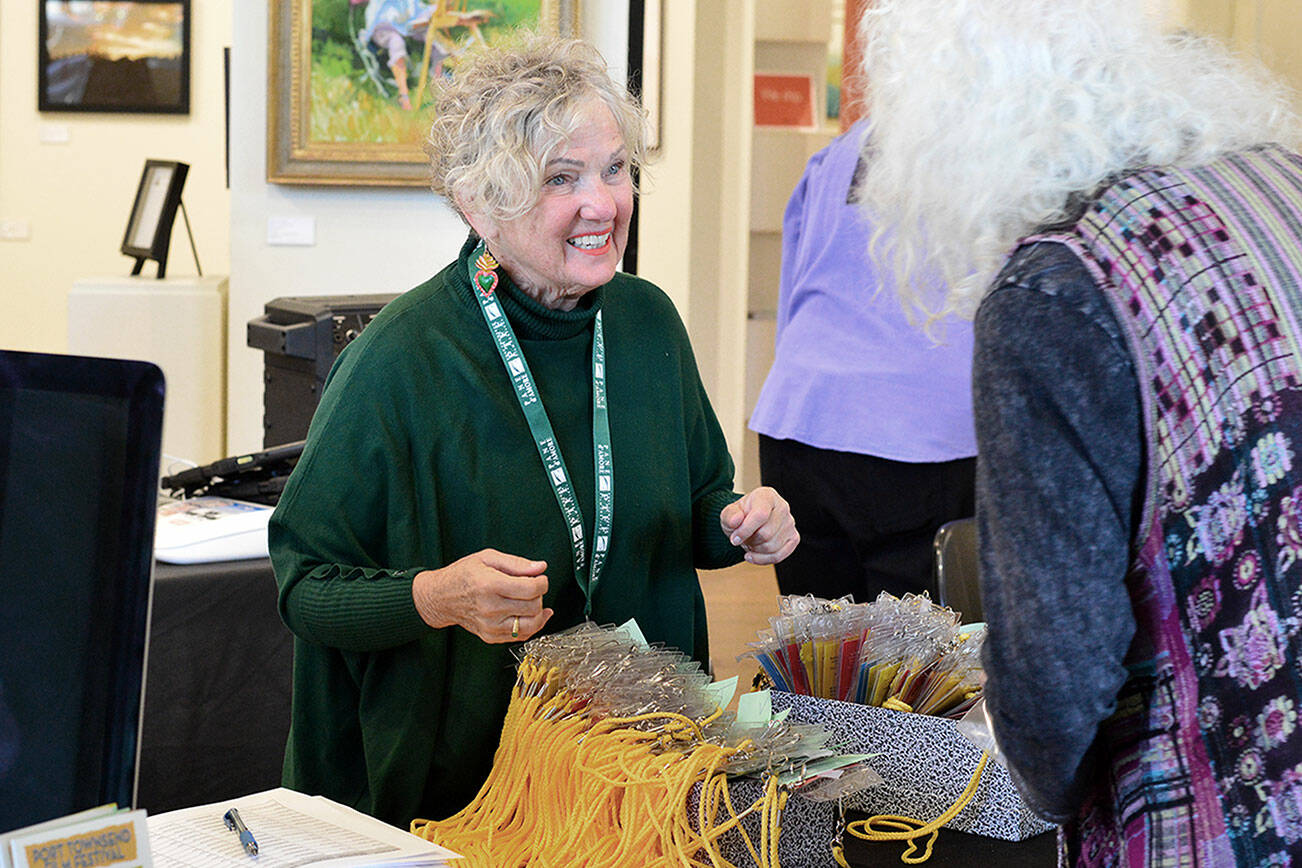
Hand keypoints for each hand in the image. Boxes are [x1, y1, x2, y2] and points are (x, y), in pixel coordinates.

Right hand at [412, 548, 552, 642]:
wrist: (441, 597)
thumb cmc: (463, 575)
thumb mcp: (487, 558)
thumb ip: (516, 563)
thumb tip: (541, 567)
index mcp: (490, 585)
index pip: (531, 589)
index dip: (542, 582)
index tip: (540, 578)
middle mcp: (490, 608)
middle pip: (533, 606)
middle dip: (539, 595)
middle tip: (531, 587)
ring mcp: (490, 625)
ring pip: (531, 625)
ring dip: (538, 612)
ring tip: (530, 601)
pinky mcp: (490, 636)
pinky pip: (522, 635)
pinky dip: (531, 625)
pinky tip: (529, 613)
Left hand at [719, 486, 798, 564]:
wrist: (748, 522)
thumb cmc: (740, 516)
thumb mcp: (728, 514)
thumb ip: (729, 516)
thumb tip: (736, 521)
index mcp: (766, 496)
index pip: (760, 515)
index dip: (746, 530)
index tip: (734, 538)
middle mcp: (782, 507)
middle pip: (766, 534)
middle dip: (750, 541)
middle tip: (743, 538)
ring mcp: (790, 523)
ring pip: (772, 547)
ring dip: (756, 550)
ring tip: (750, 543)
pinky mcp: (793, 538)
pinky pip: (779, 555)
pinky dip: (763, 559)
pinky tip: (753, 555)